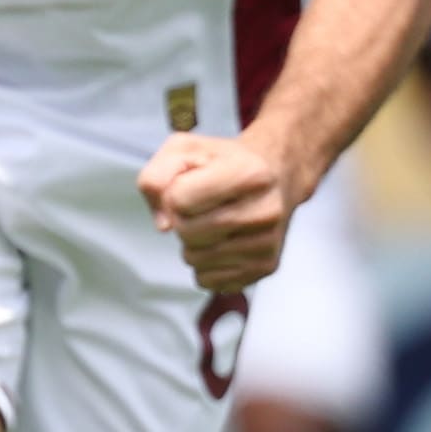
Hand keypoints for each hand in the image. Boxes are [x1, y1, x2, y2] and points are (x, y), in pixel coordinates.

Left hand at [138, 130, 298, 292]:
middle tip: (202, 206)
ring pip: (195, 260)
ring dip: (192, 244)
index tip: (190, 185)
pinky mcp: (265, 267)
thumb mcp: (183, 150)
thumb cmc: (223, 163)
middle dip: (181, 219)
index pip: (179, 200)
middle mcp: (266, 210)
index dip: (173, 193)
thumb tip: (163, 224)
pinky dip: (204, 265)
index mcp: (249, 174)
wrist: (275, 177)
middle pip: (187, 232)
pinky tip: (222, 242)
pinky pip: (208, 280)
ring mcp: (268, 242)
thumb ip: (155, 178)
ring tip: (213, 222)